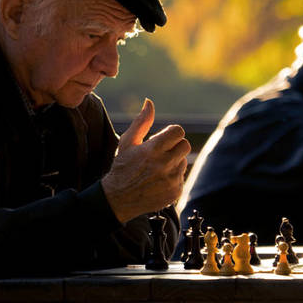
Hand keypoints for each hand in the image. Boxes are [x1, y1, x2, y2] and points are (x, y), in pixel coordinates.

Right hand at [101, 99, 190, 223]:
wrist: (118, 199)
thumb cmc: (122, 167)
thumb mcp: (127, 142)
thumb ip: (141, 122)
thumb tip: (149, 102)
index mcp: (152, 149)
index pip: (178, 131)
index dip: (170, 133)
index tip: (161, 140)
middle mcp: (164, 164)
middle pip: (185, 145)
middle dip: (174, 146)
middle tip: (161, 152)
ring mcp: (171, 179)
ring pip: (183, 161)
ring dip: (173, 162)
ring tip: (157, 168)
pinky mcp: (175, 191)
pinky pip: (182, 177)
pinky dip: (173, 176)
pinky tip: (158, 180)